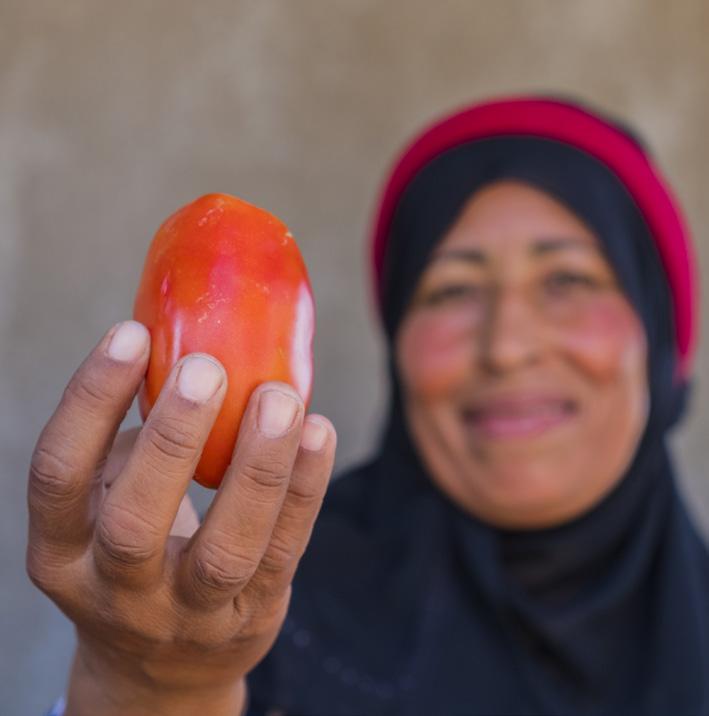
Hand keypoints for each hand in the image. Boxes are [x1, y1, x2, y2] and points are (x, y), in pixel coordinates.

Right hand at [26, 321, 335, 715]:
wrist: (161, 667)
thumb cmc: (134, 557)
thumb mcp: (110, 505)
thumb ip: (138, 442)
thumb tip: (185, 344)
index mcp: (63, 550)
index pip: (58, 473)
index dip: (90, 401)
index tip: (130, 335)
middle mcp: (115, 590)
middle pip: (135, 523)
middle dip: (173, 439)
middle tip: (206, 368)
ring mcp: (188, 613)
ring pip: (224, 548)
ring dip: (257, 467)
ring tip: (280, 398)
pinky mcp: (250, 616)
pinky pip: (282, 552)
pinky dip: (303, 490)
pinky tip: (317, 433)